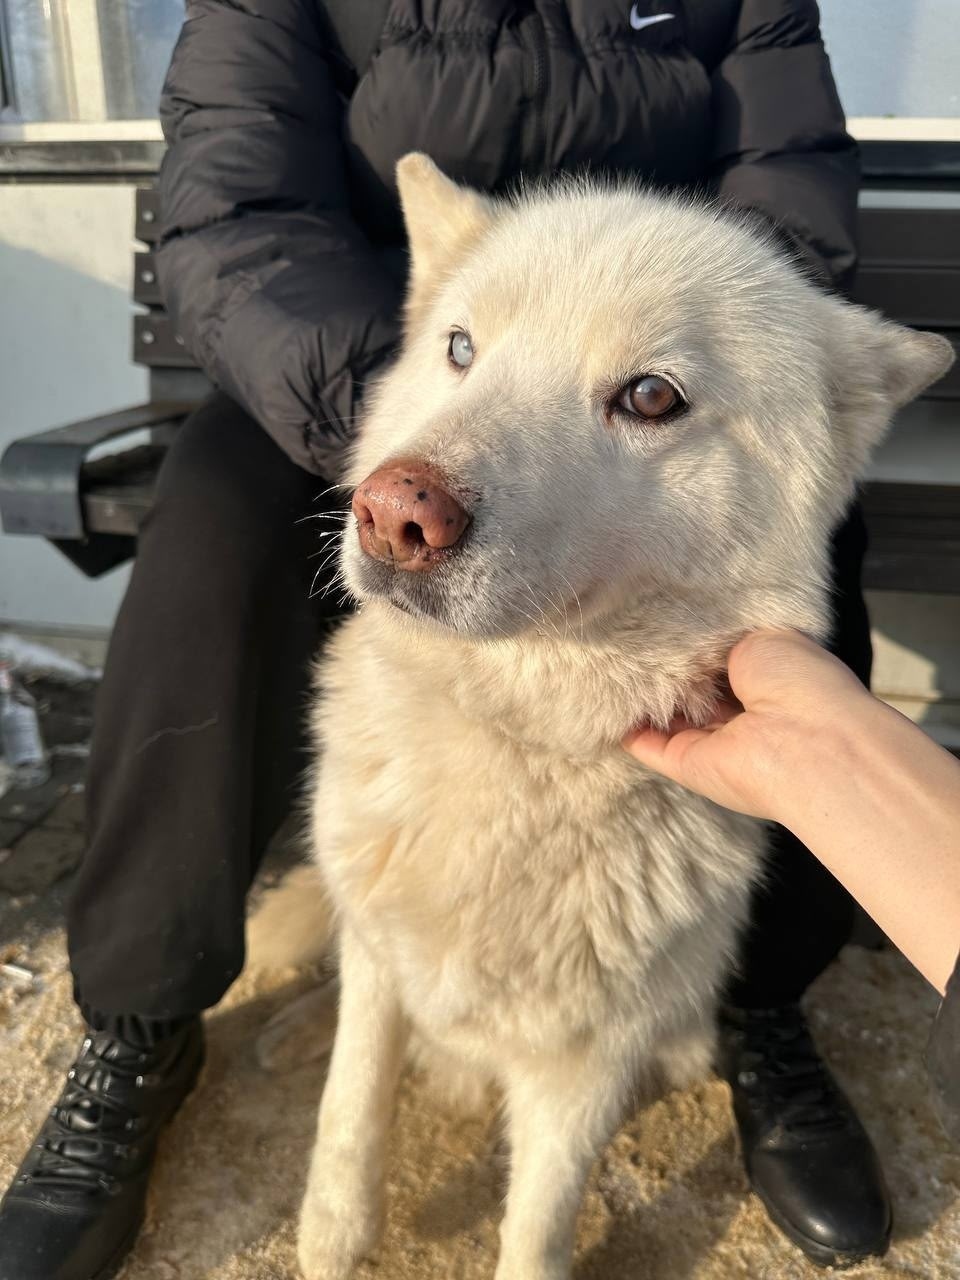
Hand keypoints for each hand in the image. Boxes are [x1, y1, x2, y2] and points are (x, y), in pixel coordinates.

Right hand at [622, 630, 870, 820]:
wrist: (807, 741)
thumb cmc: (798, 680)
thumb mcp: (765, 636)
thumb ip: (724, 640)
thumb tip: (690, 644)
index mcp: (767, 679)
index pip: (722, 661)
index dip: (693, 643)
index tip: (660, 619)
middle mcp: (741, 714)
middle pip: (692, 690)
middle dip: (663, 667)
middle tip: (626, 634)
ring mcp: (712, 742)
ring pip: (666, 717)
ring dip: (640, 694)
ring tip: (605, 658)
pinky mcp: (686, 765)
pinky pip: (647, 744)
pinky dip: (624, 726)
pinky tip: (599, 698)